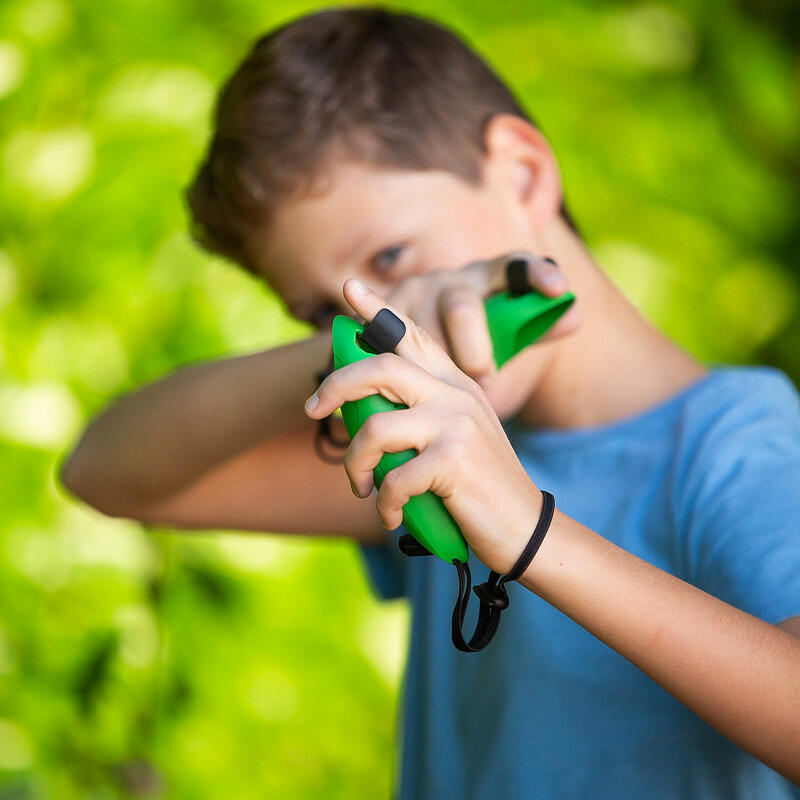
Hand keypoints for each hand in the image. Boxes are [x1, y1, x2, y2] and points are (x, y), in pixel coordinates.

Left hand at [303, 277, 544, 574]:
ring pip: (375, 428)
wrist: (524, 527)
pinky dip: (383, 504)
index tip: (349, 286)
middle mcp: (456, 394)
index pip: (413, 335)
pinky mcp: (454, 460)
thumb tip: (357, 410)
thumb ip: (416, 414)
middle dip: (336, 386)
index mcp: (455, 384)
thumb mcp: (453, 437)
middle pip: (381, 369)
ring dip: (355, 464)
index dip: (378, 310)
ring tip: (360, 487)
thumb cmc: (476, 486)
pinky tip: (391, 517)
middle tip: (312, 409)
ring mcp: (457, 424)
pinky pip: (393, 479)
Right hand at [384, 250, 579, 391]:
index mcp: (489, 278)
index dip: (536, 275)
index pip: (515, 267)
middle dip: (474, 351)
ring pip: (422, 334)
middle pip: (463, 310)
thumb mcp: (507, 336)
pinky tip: (395, 390)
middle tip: (485, 381)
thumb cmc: (476, 343)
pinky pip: (384, 343)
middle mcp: (450, 281)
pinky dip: (392, 367)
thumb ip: (540, 327)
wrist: (416, 347)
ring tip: (444, 399)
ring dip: (436, 370)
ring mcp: (412, 293)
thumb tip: (573, 315)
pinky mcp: (378, 314)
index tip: (558, 289)